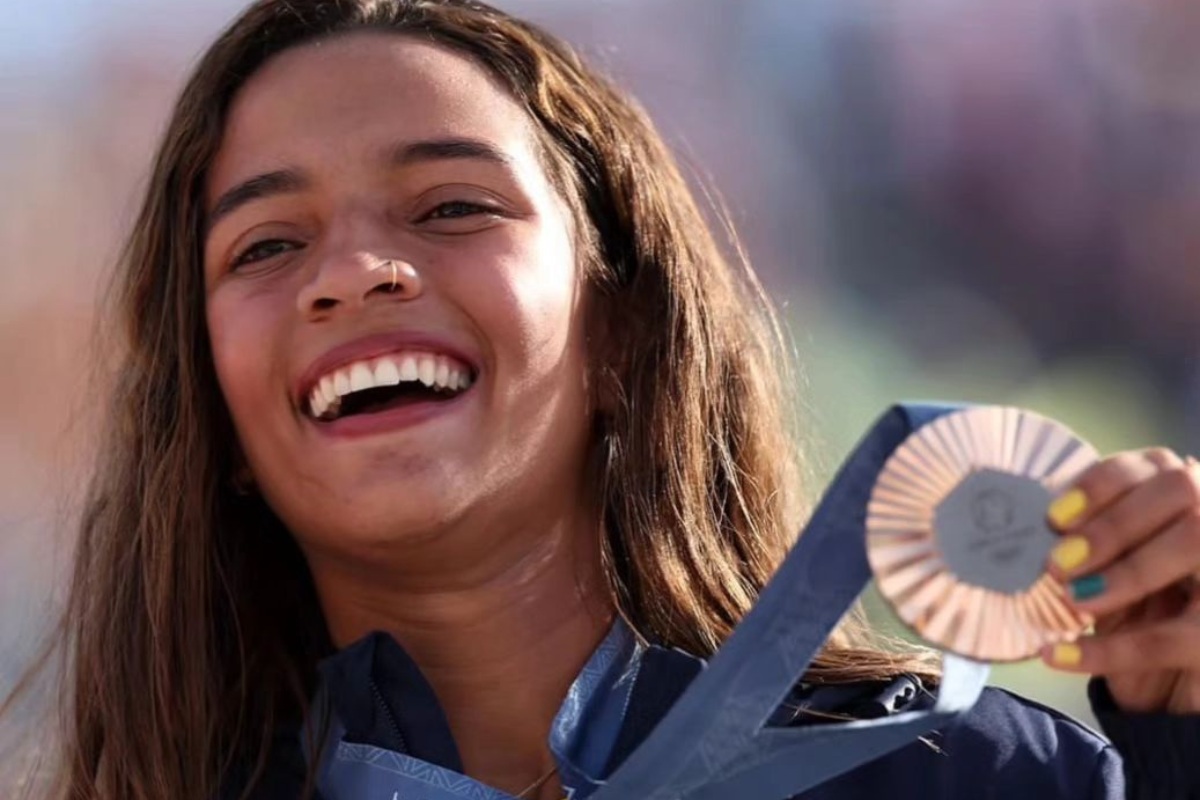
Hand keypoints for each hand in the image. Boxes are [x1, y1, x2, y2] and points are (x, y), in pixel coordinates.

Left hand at [1040, 448, 1199, 713]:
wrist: (1169, 689)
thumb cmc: (1136, 611)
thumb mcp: (1111, 570)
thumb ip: (1087, 540)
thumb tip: (1031, 529)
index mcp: (1189, 498)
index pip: (1156, 465)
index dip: (1104, 484)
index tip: (1053, 518)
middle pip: (1183, 491)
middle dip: (1114, 524)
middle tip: (1058, 563)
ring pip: (1194, 545)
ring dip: (1126, 571)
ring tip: (1072, 599)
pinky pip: (1169, 639)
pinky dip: (1107, 649)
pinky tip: (1057, 654)